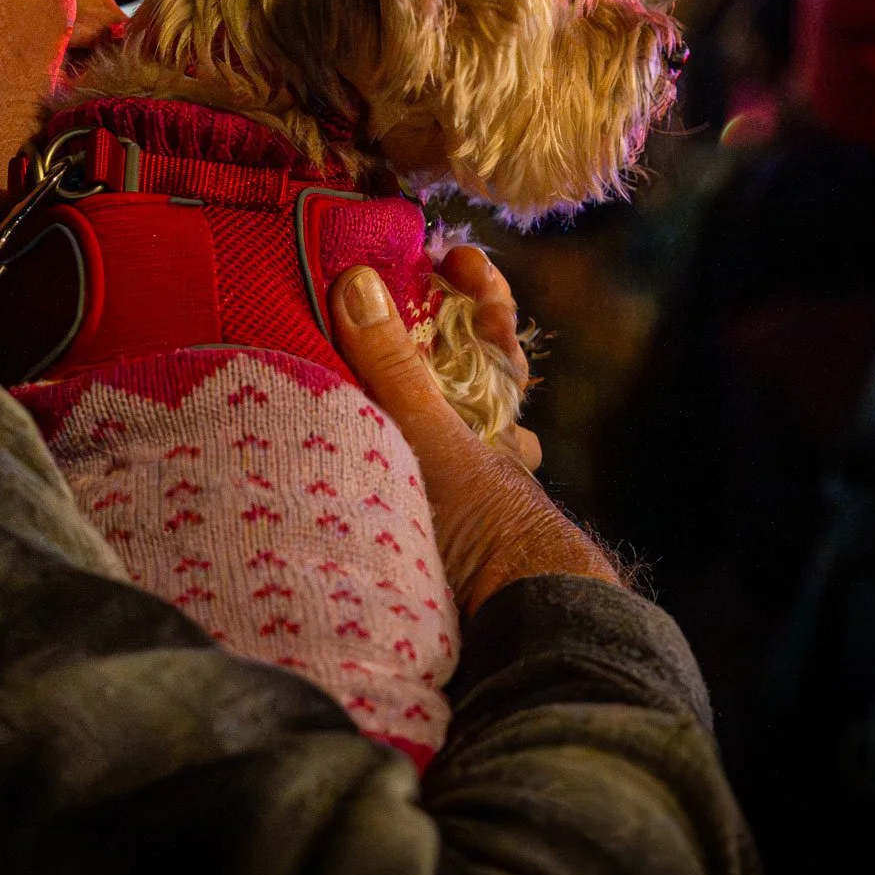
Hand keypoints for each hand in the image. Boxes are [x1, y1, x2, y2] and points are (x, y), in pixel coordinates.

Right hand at [333, 258, 619, 613]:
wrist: (522, 620)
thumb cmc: (484, 520)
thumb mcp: (430, 434)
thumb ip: (395, 366)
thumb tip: (359, 281)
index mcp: (495, 406)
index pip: (495, 328)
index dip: (478, 287)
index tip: (453, 254)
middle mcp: (489, 442)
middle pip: (468, 378)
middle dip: (432, 346)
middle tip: (384, 310)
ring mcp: (472, 487)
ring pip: (447, 432)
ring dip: (408, 407)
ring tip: (353, 380)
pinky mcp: (447, 530)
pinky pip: (418, 479)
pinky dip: (393, 460)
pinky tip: (363, 460)